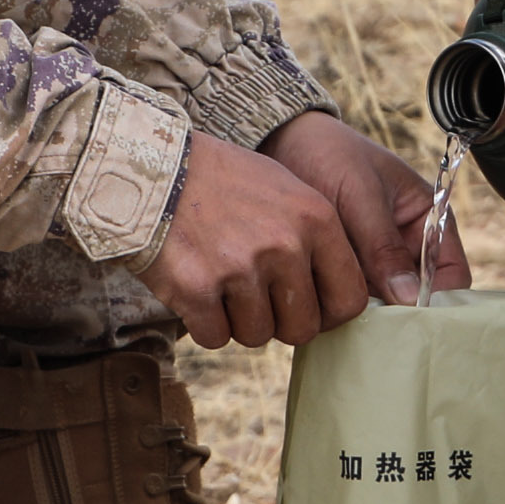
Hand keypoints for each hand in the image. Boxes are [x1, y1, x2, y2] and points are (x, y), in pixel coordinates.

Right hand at [145, 132, 373, 348]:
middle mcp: (285, 245)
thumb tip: (343, 296)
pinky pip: (215, 337)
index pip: (349, 300)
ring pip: (257, 336)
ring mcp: (241, 268)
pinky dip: (204, 323)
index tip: (307, 308)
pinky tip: (195, 288)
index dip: (327, 314)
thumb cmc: (224, 181)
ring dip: (238, 320)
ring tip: (221, 281)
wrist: (155, 167)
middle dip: (279, 322)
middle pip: (302, 328)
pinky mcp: (197, 288)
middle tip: (255, 296)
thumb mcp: (286, 190)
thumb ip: (317, 239)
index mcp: (316, 219)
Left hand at [269, 108, 472, 311]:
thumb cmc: (330, 155)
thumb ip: (383, 245)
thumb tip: (409, 297)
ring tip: (342, 317)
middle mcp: (407, 247)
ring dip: (366, 313)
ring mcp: (374, 261)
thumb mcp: (360, 196)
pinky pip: (351, 299)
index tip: (410, 321)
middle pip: (417, 298)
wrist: (280, 141)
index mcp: (429, 222)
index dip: (438, 301)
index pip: (450, 275)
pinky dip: (341, 306)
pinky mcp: (342, 270)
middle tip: (371, 328)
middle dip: (397, 314)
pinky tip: (323, 310)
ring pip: (382, 304)